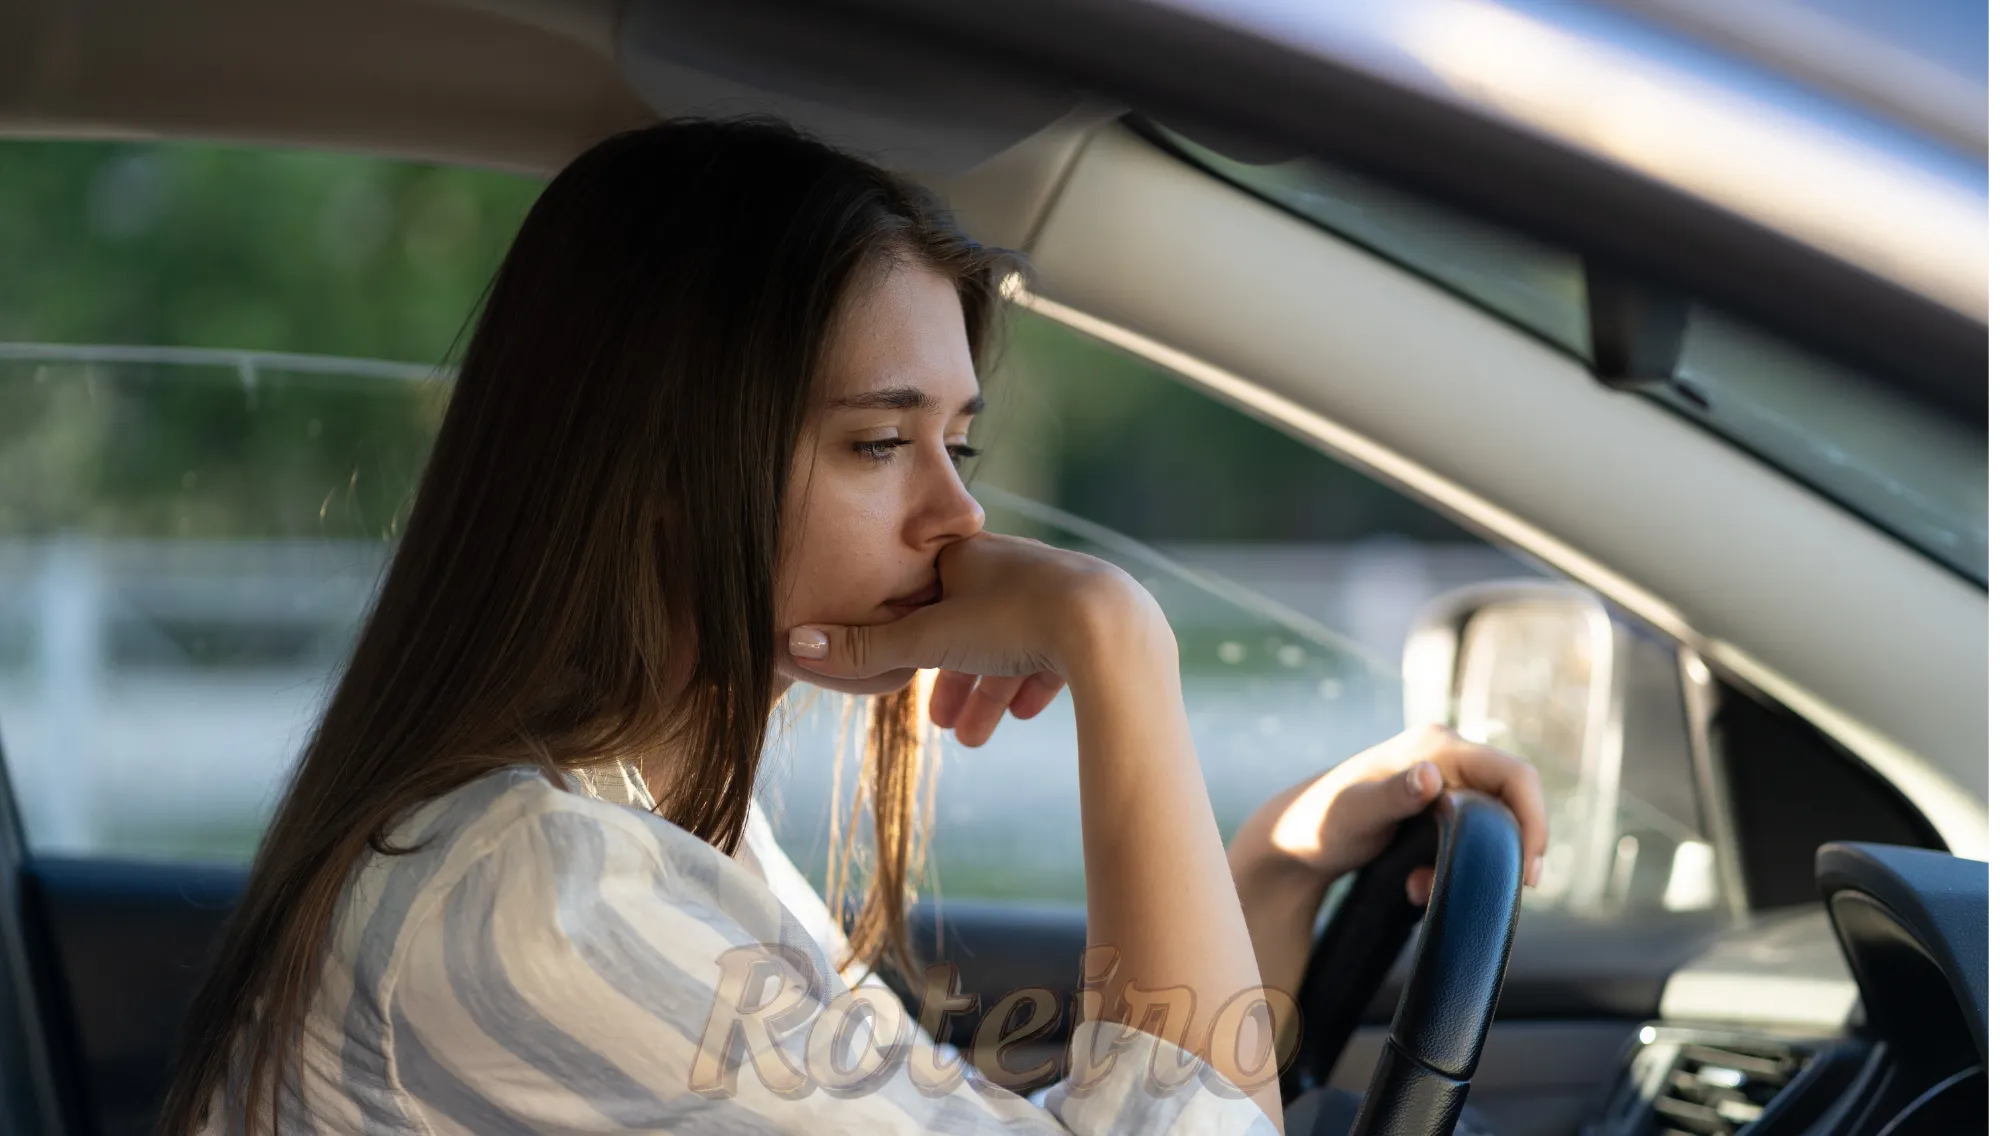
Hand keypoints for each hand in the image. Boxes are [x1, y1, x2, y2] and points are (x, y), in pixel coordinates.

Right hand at [784, 534, 1159, 744]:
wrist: (1107, 626)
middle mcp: (1011, 565)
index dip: (909, 639)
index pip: (926, 596)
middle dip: (951, 679)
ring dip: (988, 693)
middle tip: (940, 725)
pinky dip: (1031, 684)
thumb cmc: (1014, 620)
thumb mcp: (928, 639)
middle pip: (968, 626)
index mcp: (968, 557)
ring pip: (1010, 646)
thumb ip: (864, 647)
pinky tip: (1024, 713)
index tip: (900, 675)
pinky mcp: (1089, 619)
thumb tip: (792, 644)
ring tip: (976, 739)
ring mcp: (1053, 591)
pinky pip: (1052, 653)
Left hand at [1229, 724, 1549, 907]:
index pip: (1514, 775)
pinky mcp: (1436, 806)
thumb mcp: (1355, 812)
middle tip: (1507, 891)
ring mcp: (1443, 780)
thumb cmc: (1320, 822)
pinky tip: (1418, 886)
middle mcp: (1446, 756)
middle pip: (1513, 799)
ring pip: (1493, 822)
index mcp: (1437, 746)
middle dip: (1511, 847)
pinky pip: (1470, 834)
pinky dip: (1456, 865)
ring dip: (1479, 861)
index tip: (1529, 869)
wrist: (1294, 838)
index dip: (1534, 819)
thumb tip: (1430, 775)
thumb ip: (1392, 794)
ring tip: (1427, 888)